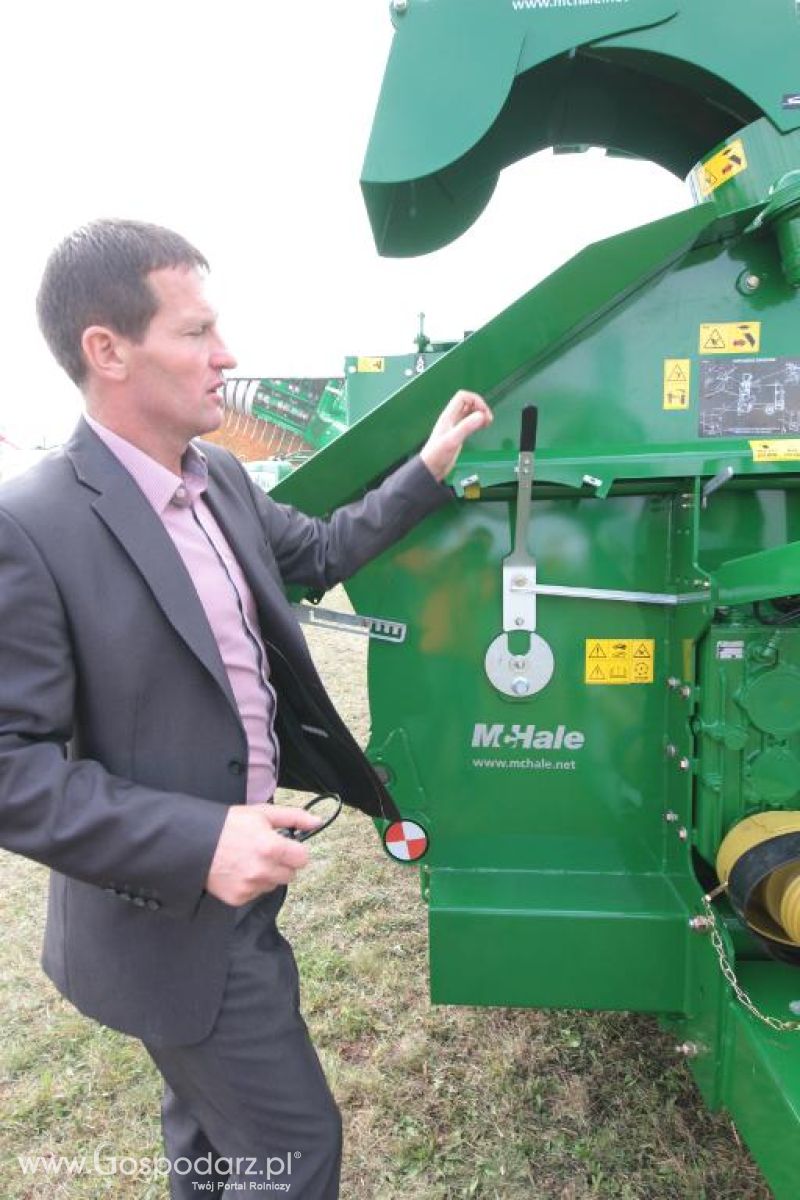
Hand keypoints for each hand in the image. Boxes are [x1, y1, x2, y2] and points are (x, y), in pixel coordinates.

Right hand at [205, 804, 321, 906]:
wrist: (194, 843)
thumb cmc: (230, 824)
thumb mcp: (262, 813)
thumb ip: (294, 817)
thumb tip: (317, 822)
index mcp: (272, 848)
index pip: (303, 859)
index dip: (295, 851)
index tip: (285, 845)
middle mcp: (263, 871)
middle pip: (290, 874)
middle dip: (282, 863)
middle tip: (264, 851)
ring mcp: (251, 887)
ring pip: (273, 884)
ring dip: (268, 875)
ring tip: (248, 860)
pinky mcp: (238, 898)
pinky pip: (256, 893)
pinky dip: (251, 884)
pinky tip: (238, 871)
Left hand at [420, 389, 492, 480]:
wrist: (431, 468)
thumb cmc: (436, 455)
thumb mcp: (453, 440)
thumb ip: (466, 427)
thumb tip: (480, 415)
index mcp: (448, 416)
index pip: (463, 397)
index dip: (476, 400)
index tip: (483, 412)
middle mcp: (451, 419)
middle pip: (468, 402)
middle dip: (480, 406)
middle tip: (488, 418)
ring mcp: (455, 426)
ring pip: (470, 412)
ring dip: (480, 413)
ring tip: (488, 421)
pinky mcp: (458, 434)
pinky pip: (470, 422)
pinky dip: (478, 421)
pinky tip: (482, 426)